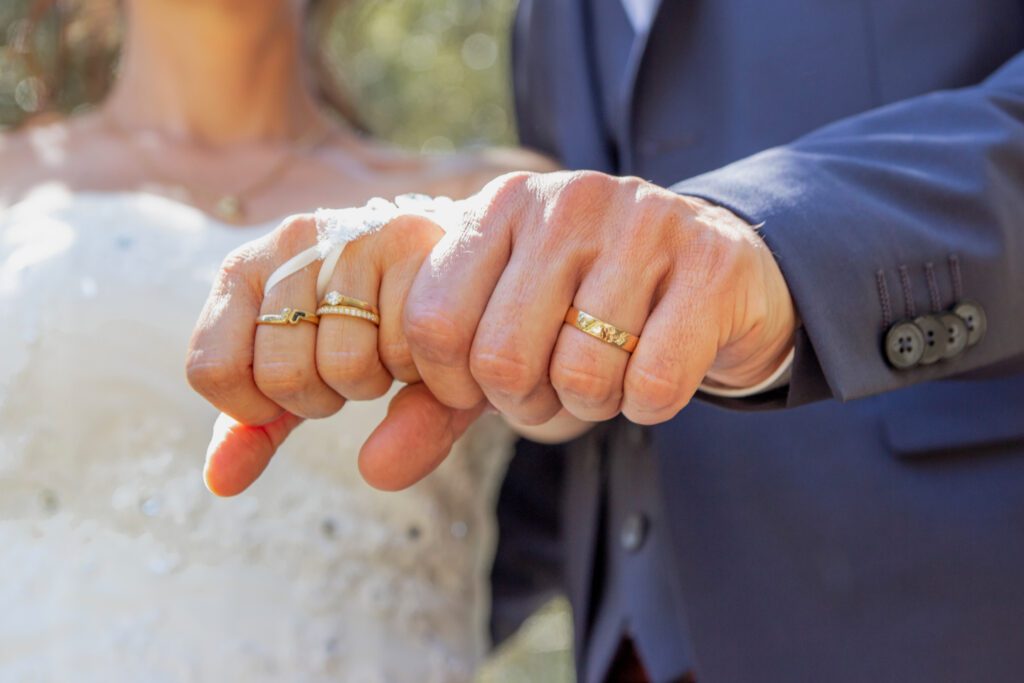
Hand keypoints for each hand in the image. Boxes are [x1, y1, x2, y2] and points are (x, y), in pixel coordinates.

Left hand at [187, 212, 474, 494]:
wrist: (461, 278)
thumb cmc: (373, 332)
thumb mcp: (311, 380)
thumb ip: (263, 427)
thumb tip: (219, 482)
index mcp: (246, 269)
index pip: (212, 368)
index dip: (255, 408)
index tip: (293, 396)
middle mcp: (293, 239)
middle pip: (281, 374)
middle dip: (326, 398)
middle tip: (357, 366)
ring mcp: (351, 234)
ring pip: (345, 365)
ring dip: (380, 382)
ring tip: (395, 348)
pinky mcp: (412, 238)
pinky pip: (401, 351)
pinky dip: (421, 371)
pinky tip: (430, 340)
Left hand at [402, 170, 795, 426]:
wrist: (714, 273)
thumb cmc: (589, 310)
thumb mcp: (503, 343)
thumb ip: (436, 403)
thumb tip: (375, 471)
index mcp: (499, 208)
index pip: (433, 323)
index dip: (454, 385)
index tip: (488, 385)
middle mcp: (565, 202)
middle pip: (502, 358)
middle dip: (526, 405)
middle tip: (554, 388)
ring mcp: (642, 223)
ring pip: (581, 373)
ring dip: (592, 406)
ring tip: (607, 375)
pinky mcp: (709, 263)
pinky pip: (653, 381)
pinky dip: (649, 406)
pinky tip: (655, 375)